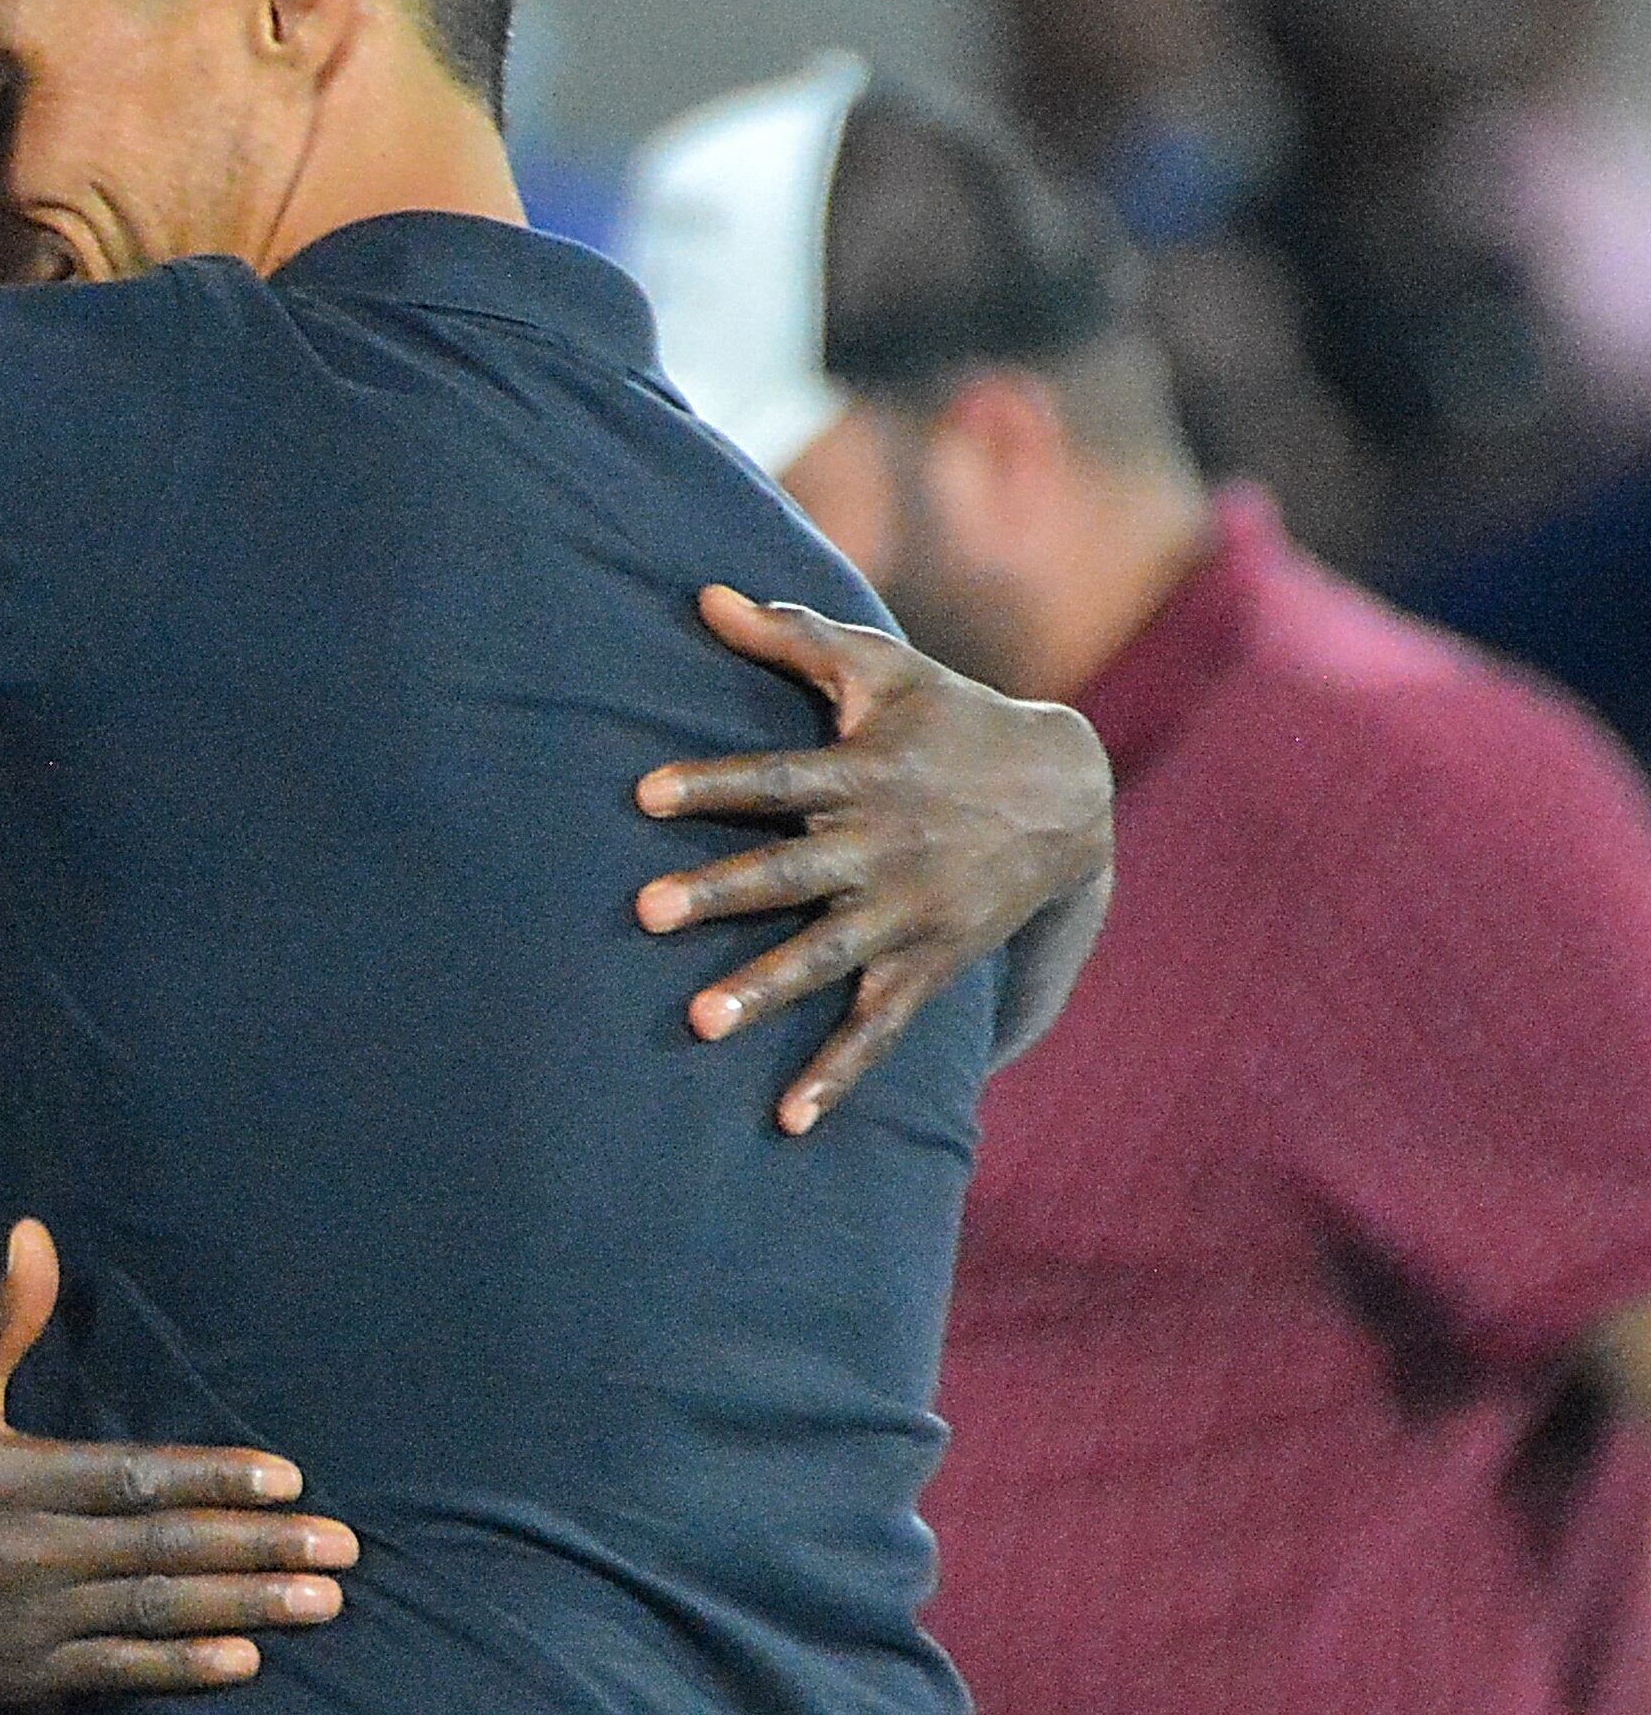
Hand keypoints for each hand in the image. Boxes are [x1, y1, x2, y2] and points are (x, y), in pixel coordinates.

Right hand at [0, 1220, 352, 1701]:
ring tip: (321, 1602)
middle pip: (164, 1545)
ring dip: (245, 1607)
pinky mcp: (24, 1671)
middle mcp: (30, 1549)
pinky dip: (182, 1667)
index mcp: (14, 1476)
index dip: (214, 1477)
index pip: (134, 1474)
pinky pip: (118, 1670)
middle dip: (260, 1548)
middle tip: (342, 1548)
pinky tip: (246, 1659)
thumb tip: (34, 1230)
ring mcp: (30, 1617)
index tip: (288, 1479)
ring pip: (154, 1609)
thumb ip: (2, 1316)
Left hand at [633, 586, 1113, 1134]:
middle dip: (722, 893)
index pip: (777, 780)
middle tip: (647, 911)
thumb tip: (704, 595)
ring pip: (828, 958)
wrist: (1070, 795)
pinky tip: (786, 1119)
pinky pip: (879, 1029)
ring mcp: (909, 915)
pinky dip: (836, 1075)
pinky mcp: (930, 965)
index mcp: (865, 776)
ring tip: (698, 1022)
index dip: (712, 786)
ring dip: (765, 989)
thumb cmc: (951, 719)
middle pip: (792, 875)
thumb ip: (794, 638)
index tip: (643, 795)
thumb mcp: (885, 669)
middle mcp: (884, 849)